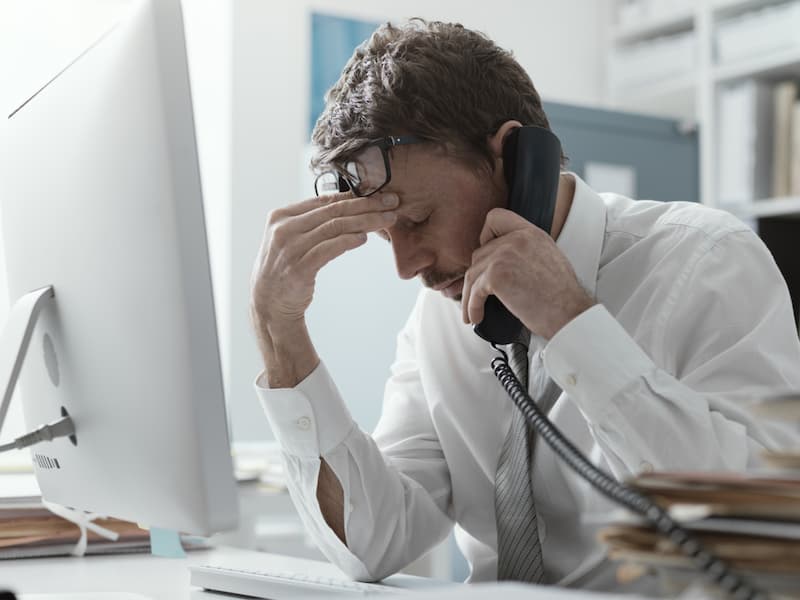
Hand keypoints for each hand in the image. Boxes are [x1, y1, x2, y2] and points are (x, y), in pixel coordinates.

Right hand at [250, 191, 397, 331]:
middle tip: (392, 202)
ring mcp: (290, 248)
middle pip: (334, 211)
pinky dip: (349, 241)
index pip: (325, 200)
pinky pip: (329, 249)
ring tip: (387, 220)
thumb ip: (311, 222)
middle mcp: (284, 229)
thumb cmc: (285, 268)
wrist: (268, 304)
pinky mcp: (299, 268)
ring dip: (366, 221)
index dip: (355, 195)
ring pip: (335, 227)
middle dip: (367, 205)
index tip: (379, 194)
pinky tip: (365, 238)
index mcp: (281, 216)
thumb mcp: (291, 238)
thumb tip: (348, 205)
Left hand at [461, 208, 594, 339]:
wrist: (570, 313)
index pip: (496, 217)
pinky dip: (471, 306)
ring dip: (469, 295)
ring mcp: (505, 254)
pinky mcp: (497, 275)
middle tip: (478, 294)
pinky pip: (474, 290)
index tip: (486, 253)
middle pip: (480, 253)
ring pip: (473, 273)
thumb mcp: (548, 259)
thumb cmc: (561, 297)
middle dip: (477, 276)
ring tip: (473, 311)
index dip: (485, 235)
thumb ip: (526, 252)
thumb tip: (505, 262)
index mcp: (531, 233)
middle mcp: (517, 239)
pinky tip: (476, 317)